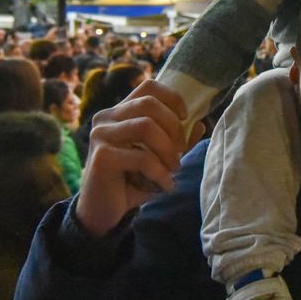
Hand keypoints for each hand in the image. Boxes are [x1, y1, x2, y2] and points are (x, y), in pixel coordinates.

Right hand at [75, 80, 203, 237]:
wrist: (103, 212)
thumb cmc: (131, 182)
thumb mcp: (159, 159)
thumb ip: (177, 142)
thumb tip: (200, 125)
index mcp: (119, 112)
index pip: (148, 86)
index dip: (172, 97)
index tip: (185, 118)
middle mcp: (106, 118)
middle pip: (149, 103)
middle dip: (173, 127)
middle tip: (181, 152)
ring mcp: (100, 135)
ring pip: (145, 126)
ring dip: (167, 150)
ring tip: (173, 170)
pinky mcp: (101, 157)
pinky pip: (141, 157)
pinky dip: (160, 172)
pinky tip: (165, 185)